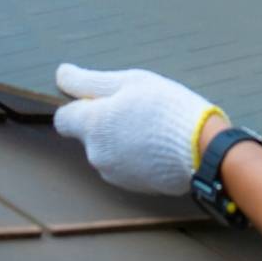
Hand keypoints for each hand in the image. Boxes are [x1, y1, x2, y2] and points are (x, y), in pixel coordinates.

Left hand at [54, 64, 226, 194]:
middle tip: (140, 106)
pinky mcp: (133, 186)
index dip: (80, 105)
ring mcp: (114, 174)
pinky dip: (137, 154)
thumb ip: (90, 81)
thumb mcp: (132, 81)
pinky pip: (126, 165)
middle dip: (108, 120)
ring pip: (109, 149)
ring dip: (123, 137)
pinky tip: (160, 144)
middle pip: (90, 133)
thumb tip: (61, 74)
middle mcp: (96, 154)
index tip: (105, 97)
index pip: (63, 119)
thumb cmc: (166, 107)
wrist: (201, 149)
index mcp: (92, 126)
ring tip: (155, 125)